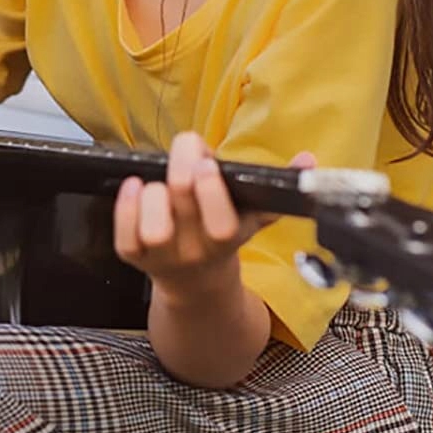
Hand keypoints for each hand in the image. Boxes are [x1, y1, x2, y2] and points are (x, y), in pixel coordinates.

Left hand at [114, 132, 316, 301]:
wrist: (198, 282)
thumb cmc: (224, 232)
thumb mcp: (254, 214)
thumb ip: (278, 187)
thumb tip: (308, 160)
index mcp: (229, 236)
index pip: (221, 222)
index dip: (210, 189)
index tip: (209, 163)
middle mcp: (197, 249)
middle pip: (184, 206)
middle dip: (182, 170)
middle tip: (185, 150)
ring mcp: (165, 256)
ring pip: (152, 230)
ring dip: (152, 197)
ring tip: (157, 182)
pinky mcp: (136, 257)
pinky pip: (125, 240)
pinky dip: (124, 210)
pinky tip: (133, 186)